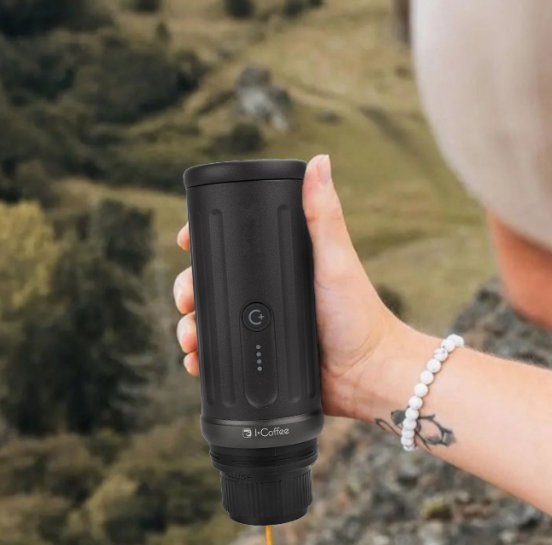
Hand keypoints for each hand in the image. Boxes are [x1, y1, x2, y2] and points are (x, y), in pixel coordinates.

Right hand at [174, 155, 401, 419]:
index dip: (204, 244)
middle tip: (186, 300)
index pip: (234, 247)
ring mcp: (262, 329)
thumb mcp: (337, 261)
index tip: (186, 242)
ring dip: (190, 328)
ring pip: (210, 323)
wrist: (366, 375)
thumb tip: (320, 162)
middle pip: (212, 286)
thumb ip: (325, 216)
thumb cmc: (362, 316)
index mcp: (281, 266)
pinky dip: (202, 359)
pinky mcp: (260, 360)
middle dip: (189, 292)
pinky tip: (194, 361)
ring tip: (189, 338)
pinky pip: (221, 357)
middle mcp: (267, 296)